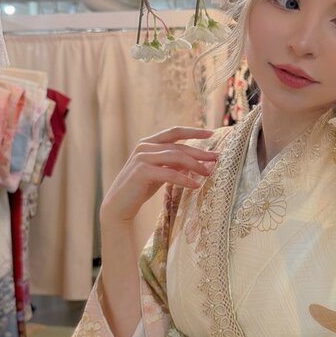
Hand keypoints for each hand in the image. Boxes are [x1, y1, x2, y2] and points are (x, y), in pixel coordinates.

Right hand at [100, 125, 218, 225]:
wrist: (119, 205)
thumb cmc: (140, 188)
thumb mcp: (160, 172)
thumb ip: (173, 164)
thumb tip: (196, 161)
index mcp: (148, 143)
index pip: (174, 132)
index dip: (194, 131)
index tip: (212, 133)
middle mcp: (144, 147)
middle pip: (179, 146)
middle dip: (200, 152)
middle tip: (216, 158)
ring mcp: (142, 158)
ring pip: (176, 157)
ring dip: (195, 165)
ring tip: (208, 173)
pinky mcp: (142, 172)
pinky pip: (170, 174)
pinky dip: (185, 179)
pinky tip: (196, 186)